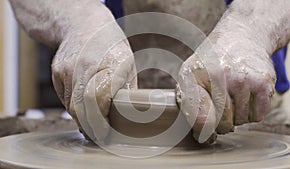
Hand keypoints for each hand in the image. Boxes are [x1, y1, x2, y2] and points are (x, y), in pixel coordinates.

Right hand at [51, 12, 136, 141]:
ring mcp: (67, 69)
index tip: (106, 134)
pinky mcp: (57, 72)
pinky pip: (65, 99)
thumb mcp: (128, 64)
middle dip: (90, 127)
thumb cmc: (111, 45)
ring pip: (71, 107)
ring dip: (82, 119)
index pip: (97, 99)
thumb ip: (127, 90)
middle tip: (99, 136)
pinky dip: (75, 107)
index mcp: (110, 63)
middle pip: (81, 108)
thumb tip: (127, 117)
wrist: (84, 24)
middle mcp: (85, 66)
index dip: (100, 122)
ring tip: (94, 124)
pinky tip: (84, 106)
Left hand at [177, 34, 275, 142]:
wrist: (240, 37)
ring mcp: (243, 79)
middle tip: (221, 107)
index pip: (201, 118)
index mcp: (194, 76)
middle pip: (222, 124)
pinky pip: (257, 116)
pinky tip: (246, 95)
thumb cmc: (211, 62)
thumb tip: (201, 135)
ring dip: (237, 116)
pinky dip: (252, 112)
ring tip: (233, 95)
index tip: (205, 133)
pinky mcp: (263, 82)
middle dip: (221, 122)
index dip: (203, 131)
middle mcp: (219, 77)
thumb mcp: (190, 75)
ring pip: (240, 121)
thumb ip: (189, 104)